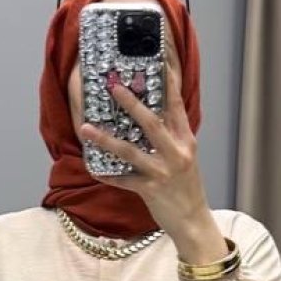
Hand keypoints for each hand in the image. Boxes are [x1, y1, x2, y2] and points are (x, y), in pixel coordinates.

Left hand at [79, 60, 226, 262]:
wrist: (194, 221)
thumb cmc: (186, 188)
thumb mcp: (185, 157)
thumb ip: (170, 135)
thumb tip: (149, 114)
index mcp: (185, 140)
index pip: (175, 104)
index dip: (166, 80)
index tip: (157, 58)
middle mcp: (176, 152)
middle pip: (152, 122)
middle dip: (131, 104)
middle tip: (113, 86)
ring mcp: (163, 171)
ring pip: (131, 151)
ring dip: (106, 139)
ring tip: (87, 128)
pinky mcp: (151, 190)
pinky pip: (124, 181)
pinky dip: (108, 175)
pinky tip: (93, 168)